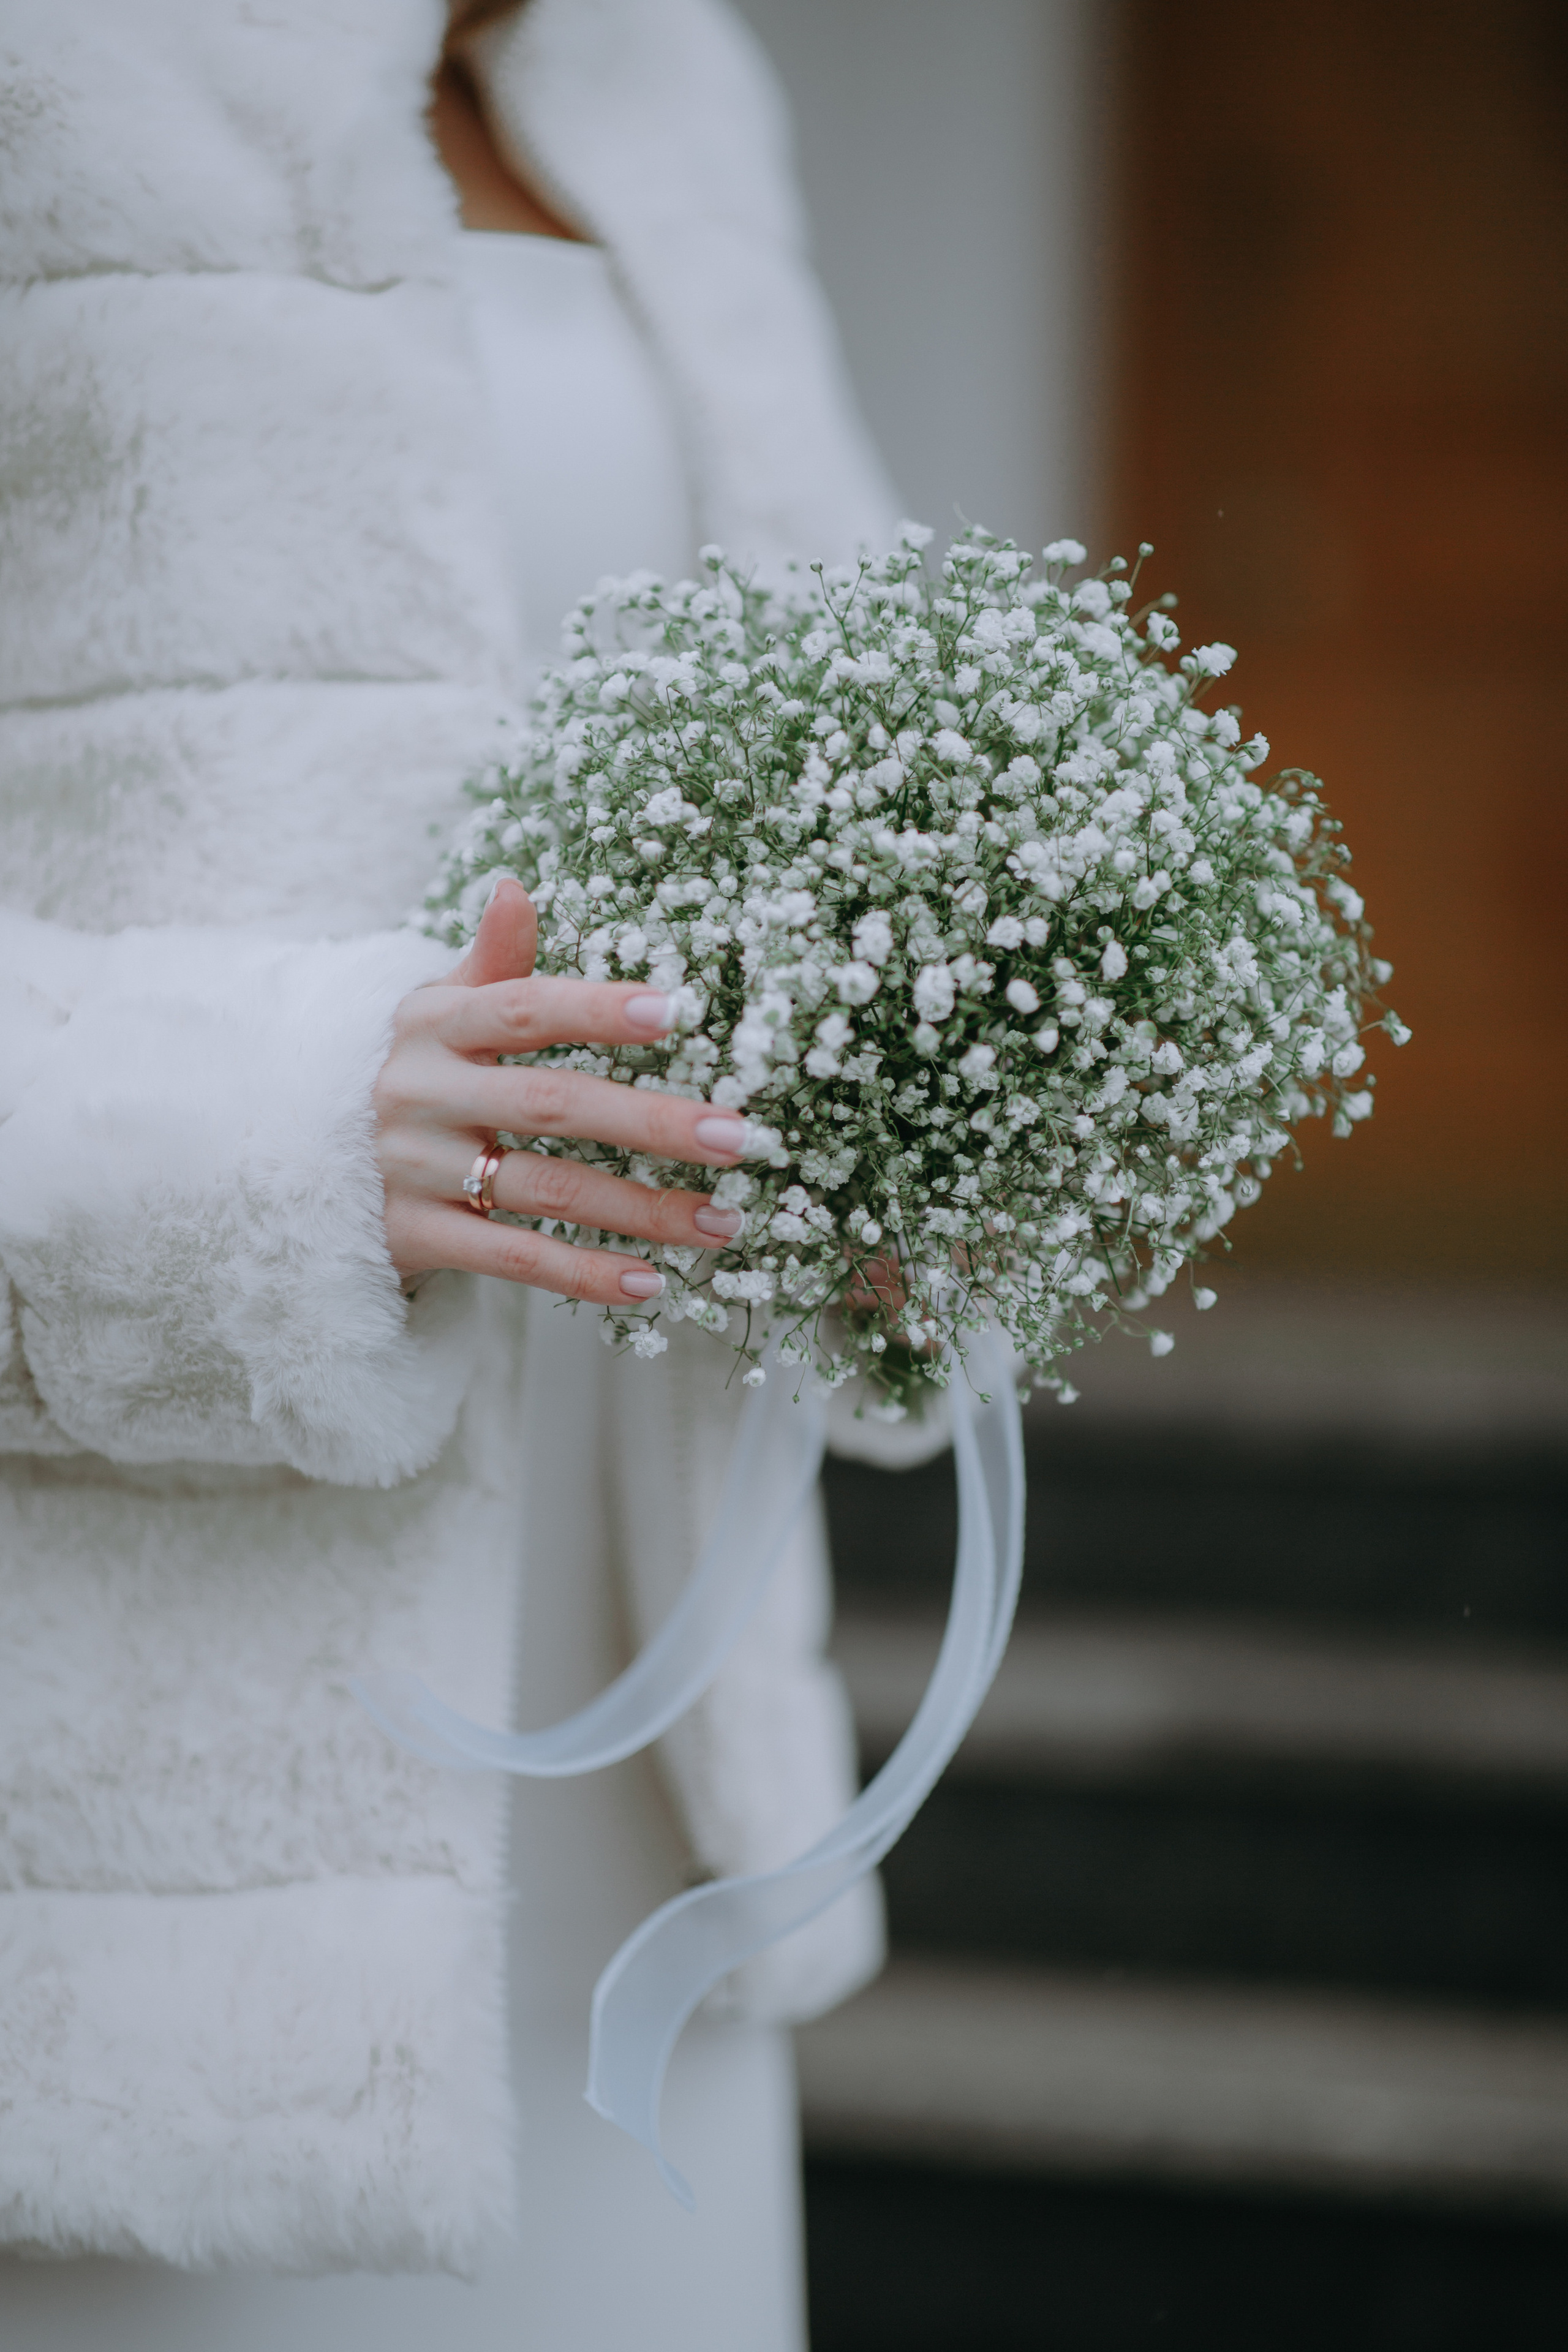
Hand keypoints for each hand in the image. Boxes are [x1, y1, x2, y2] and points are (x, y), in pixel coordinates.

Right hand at [375, 880, 747, 1302]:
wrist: (293, 1155)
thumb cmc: (406, 1072)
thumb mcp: (434, 1012)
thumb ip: (490, 963)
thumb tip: (515, 888)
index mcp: (432, 1026)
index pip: (523, 1009)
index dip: (596, 1008)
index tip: (675, 1010)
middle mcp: (421, 1094)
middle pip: (552, 1105)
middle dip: (651, 1122)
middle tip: (736, 1136)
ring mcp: (413, 1170)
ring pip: (546, 1189)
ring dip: (643, 1210)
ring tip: (722, 1221)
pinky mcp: (412, 1237)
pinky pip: (512, 1259)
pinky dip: (583, 1273)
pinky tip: (650, 1282)